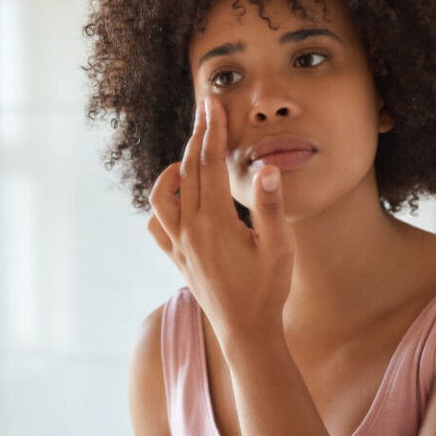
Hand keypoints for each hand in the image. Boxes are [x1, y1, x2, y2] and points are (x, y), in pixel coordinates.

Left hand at [146, 96, 293, 342]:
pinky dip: (161, 207)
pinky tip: (177, 202)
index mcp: (215, 222)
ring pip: (162, 196)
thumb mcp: (278, 249)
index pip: (210, 164)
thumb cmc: (267, 290)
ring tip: (190, 160)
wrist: (245, 331)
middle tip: (205, 110)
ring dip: (172, 172)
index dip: (212, 130)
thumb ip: (271, 207)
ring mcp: (179, 244)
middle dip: (196, 136)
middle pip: (187, 170)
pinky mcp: (176, 258)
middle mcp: (190, 229)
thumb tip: (267, 168)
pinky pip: (156, 226)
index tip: (213, 104)